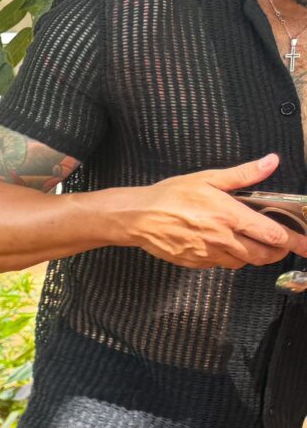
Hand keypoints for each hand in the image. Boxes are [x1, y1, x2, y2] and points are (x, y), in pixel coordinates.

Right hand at [125, 154, 306, 268]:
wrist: (137, 218)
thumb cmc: (169, 196)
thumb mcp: (208, 178)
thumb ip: (243, 174)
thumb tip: (270, 162)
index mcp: (230, 216)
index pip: (272, 235)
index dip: (293, 241)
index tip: (304, 244)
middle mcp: (222, 238)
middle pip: (263, 255)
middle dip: (277, 252)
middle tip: (282, 246)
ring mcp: (208, 253)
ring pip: (243, 262)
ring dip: (253, 255)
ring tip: (252, 244)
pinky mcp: (196, 263)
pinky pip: (221, 265)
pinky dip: (229, 258)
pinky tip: (224, 246)